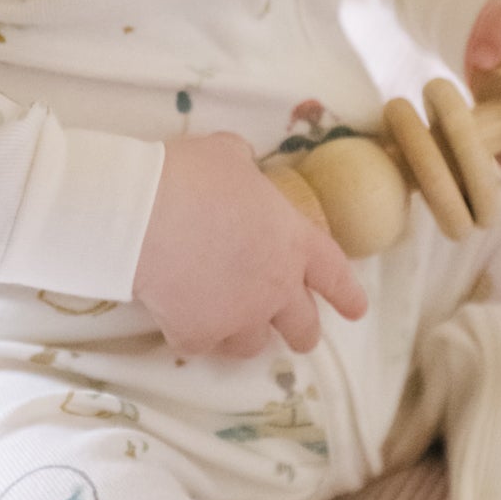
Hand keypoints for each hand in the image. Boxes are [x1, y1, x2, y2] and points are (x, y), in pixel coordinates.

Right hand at [132, 131, 367, 358]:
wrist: (142, 214)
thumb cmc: (191, 176)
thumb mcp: (226, 155)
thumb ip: (242, 164)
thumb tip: (239, 162)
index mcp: (293, 241)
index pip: (333, 272)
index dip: (346, 293)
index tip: (357, 310)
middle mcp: (275, 286)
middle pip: (303, 326)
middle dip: (302, 332)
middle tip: (296, 334)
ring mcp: (238, 316)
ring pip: (254, 344)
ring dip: (246, 334)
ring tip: (229, 322)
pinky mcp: (198, 334)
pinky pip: (202, 344)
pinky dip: (195, 334)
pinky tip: (180, 320)